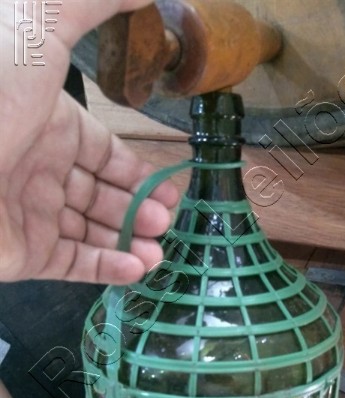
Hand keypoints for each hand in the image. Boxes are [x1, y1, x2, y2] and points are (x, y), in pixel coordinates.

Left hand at [0, 0, 177, 283]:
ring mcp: (28, 214)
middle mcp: (39, 169)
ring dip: (128, 241)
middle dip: (138, 208)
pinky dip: (106, 268)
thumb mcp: (38, 30)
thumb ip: (92, 3)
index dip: (137, 171)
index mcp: (47, 124)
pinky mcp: (20, 254)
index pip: (103, 153)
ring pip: (90, 232)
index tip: (168, 188)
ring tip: (159, 248)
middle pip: (101, 194)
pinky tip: (138, 266)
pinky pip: (71, 263)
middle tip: (166, 220)